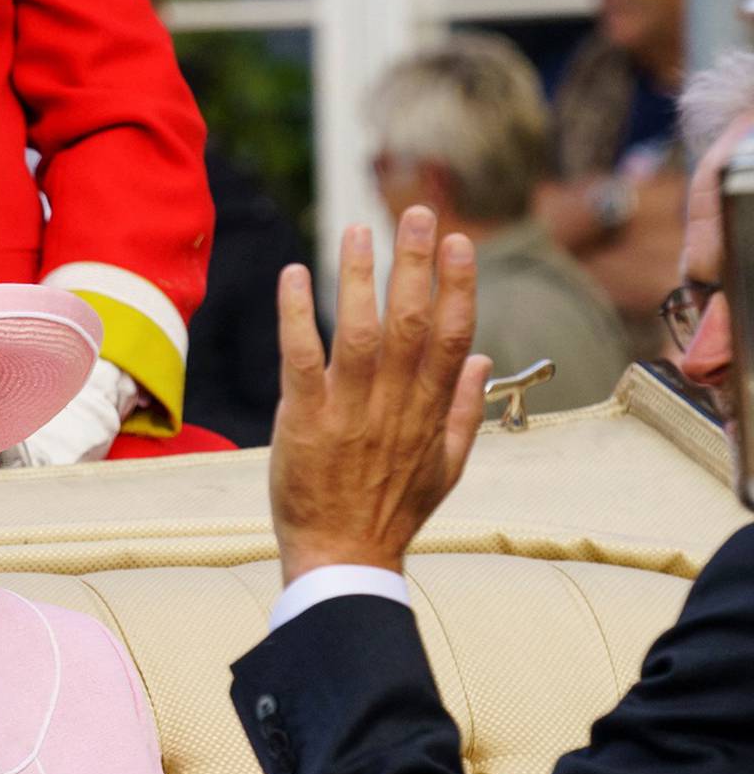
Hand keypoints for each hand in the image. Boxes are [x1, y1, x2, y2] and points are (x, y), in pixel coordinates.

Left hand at [268, 207, 492, 584]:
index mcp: (430, 413)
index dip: (458, 286)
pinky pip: (301, 360)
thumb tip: (479, 362)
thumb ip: (464, 412)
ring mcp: (349, 414)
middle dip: (415, 264)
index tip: (460, 242)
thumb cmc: (390, 514)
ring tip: (358, 230)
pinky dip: (298, 315)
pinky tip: (295, 275)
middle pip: (411, 324)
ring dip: (359, 278)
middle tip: (415, 213)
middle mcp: (395, 406)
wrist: (344, 560)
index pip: (452, 337)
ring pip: (361, 334)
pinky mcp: (304, 423)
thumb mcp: (446, 468)